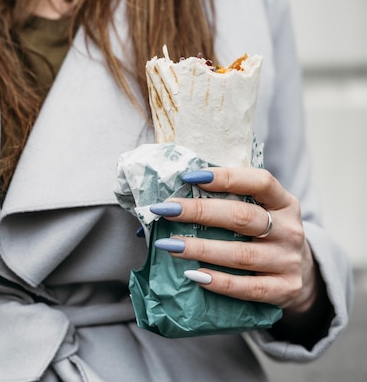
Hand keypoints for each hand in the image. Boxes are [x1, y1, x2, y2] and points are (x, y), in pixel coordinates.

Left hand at [149, 167, 318, 314]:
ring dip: (201, 249)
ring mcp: (289, 261)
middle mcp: (290, 230)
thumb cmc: (262, 235)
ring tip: (170, 245)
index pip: (260, 182)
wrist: (299, 273)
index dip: (226, 177)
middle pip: (242, 217)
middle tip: (166, 210)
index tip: (190, 177)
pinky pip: (249, 288)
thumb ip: (229, 200)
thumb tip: (178, 194)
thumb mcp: (258, 211)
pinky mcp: (286, 289)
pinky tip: (194, 275)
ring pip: (241, 254)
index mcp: (283, 202)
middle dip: (200, 211)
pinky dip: (220, 282)